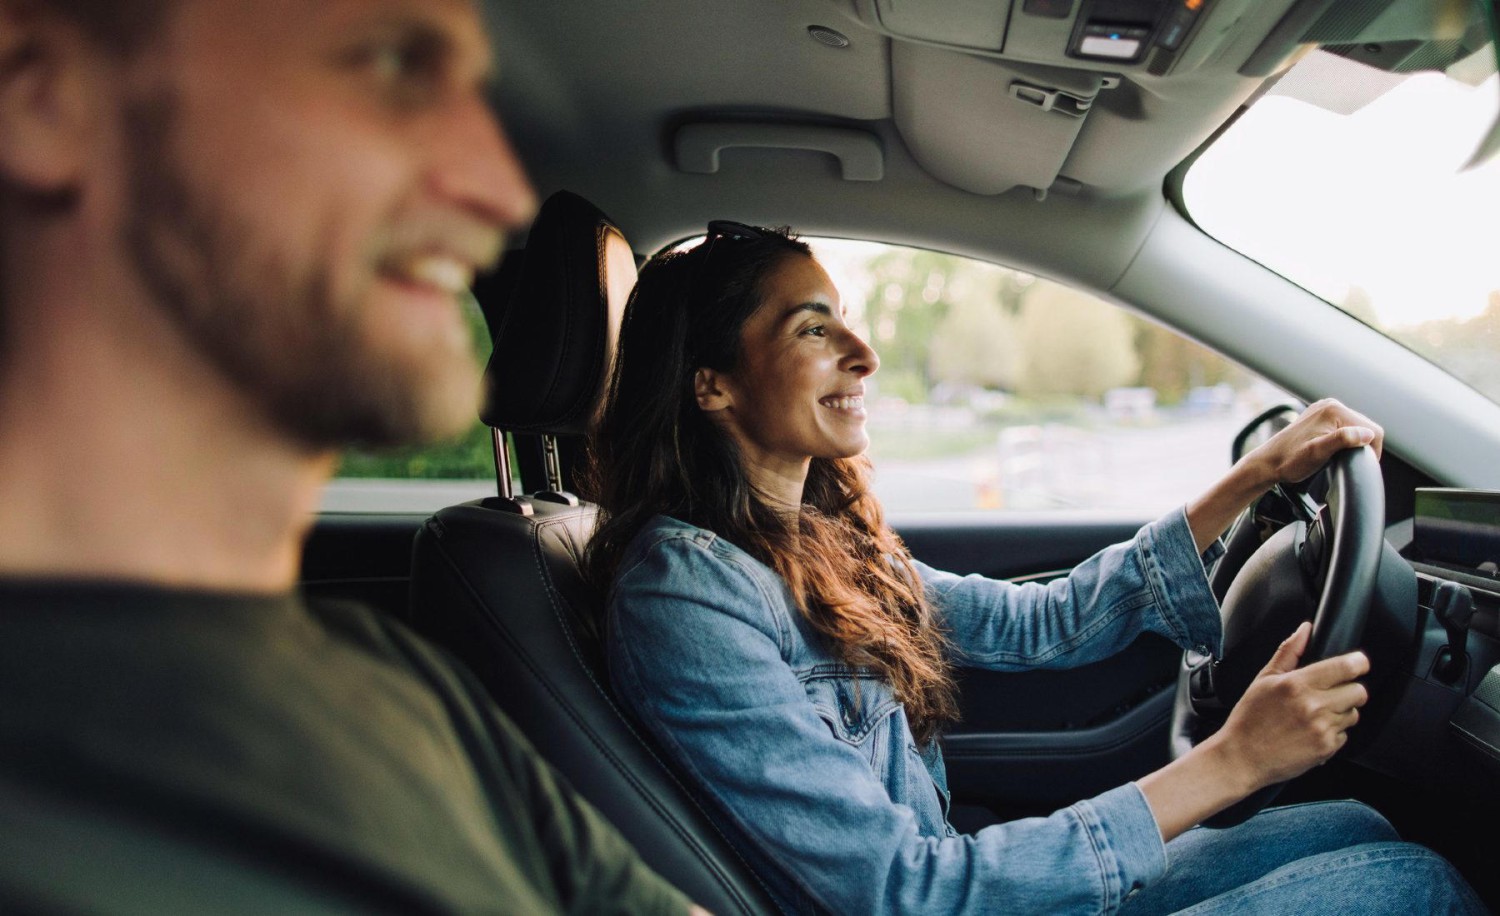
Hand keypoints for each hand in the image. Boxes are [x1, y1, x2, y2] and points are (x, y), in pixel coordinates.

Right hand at [1212, 622, 1369, 791]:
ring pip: (1353, 715)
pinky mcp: (1327, 748)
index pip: (1346, 667)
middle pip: (1359, 691)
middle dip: (1350, 690)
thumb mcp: (1264, 679)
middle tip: (1331, 694)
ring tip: (1315, 716)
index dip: (1358, 663)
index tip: (1358, 663)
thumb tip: (1305, 630)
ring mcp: (1322, 728)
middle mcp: (1313, 705)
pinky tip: (1311, 732)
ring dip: (1341, 714)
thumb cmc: (1249, 719)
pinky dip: (1333, 734)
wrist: (1241, 757)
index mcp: (1297, 684)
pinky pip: (1345, 736)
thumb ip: (1289, 651)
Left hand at [1242, 398, 1382, 488]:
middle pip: (1365, 427)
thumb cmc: (1290, 460)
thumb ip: (1343, 440)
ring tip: (1343, 458)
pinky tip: (1336, 451)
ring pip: (1355, 427)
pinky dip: (1345, 439)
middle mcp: (1330, 405)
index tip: (1364, 465)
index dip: (1373, 450)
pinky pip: (1343, 427)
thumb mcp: (1318, 452)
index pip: (1373, 429)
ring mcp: (1323, 410)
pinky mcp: (1319, 418)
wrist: (1267, 463)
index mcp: (1334, 410)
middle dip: (1364, 446)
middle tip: (1351, 463)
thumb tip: (1367, 434)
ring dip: (1355, 443)